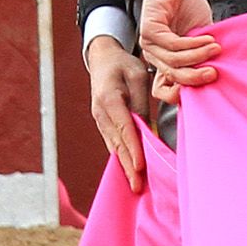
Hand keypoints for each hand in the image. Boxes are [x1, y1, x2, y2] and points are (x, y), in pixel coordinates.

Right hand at [86, 35, 155, 190]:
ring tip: (135, 185)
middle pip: (117, 144)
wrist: (102, 58)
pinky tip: (129, 171)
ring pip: (113, 147)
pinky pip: (113, 143)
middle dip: (128, 167)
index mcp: (109, 99)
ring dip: (124, 166)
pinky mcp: (103, 124)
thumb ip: (141, 104)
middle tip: (137, 187)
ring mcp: (99, 120)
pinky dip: (121, 158)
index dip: (133, 149)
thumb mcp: (137, 77)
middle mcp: (100, 113)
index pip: (124, 128)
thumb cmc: (124, 65)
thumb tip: (147, 130)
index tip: (140, 166)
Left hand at [138, 0, 219, 100]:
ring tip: (215, 49)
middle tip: (215, 73)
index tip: (207, 84)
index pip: (164, 90)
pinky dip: (192, 44)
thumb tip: (219, 77)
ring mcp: (148, 44)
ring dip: (198, 56)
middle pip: (173, 77)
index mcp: (163, 61)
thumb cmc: (187, 7)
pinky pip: (172, 44)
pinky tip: (207, 39)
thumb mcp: (200, 38)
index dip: (183, 93)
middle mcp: (153, 55)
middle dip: (196, 77)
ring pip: (174, 61)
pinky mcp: (149, 29)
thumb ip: (204, 56)